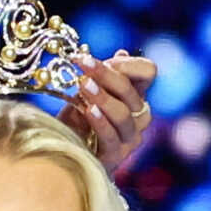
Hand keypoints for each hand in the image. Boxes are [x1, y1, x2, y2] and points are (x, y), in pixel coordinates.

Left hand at [59, 51, 158, 174]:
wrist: (62, 150)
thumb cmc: (76, 119)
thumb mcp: (86, 91)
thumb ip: (104, 75)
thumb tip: (122, 53)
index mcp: (135, 95)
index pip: (148, 71)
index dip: (128, 63)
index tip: (105, 59)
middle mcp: (138, 116)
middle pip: (131, 92)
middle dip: (106, 75)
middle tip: (83, 64)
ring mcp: (129, 138)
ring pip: (123, 114)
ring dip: (102, 98)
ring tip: (83, 86)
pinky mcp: (115, 157)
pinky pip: (111, 137)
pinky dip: (100, 122)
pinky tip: (88, 110)